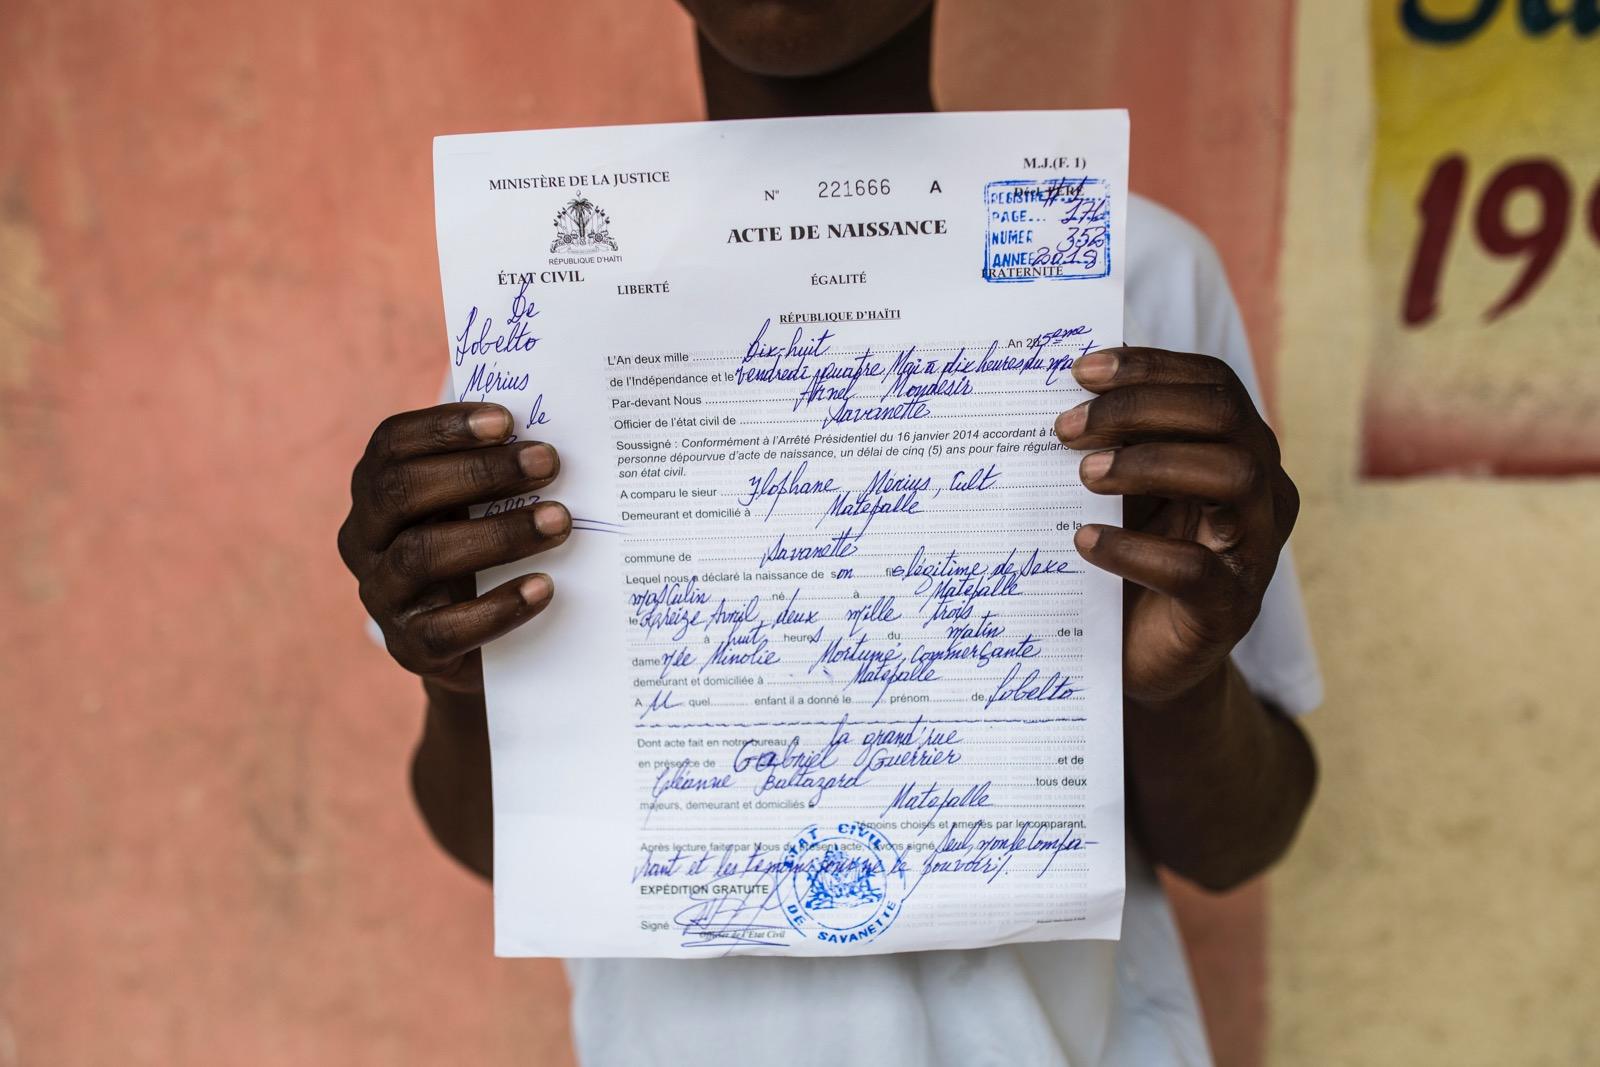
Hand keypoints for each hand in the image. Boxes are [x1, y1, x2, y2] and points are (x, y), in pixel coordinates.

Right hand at [337, 402, 571, 694]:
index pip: (391, 445)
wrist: (484, 648)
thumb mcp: (480, 506)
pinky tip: (544, 587)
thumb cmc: (486, 552)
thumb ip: (495, 471)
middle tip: (547, 462)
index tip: (506, 420)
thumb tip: (546, 437)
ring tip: (560, 521)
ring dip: (498, 533)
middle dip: (478, 472)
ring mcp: (382, 595)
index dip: (443, 427)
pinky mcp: (409, 647)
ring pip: (421, 555)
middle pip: (401, 492)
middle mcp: (364, 539)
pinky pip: (446, 628)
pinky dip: (499, 607)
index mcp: (375, 491)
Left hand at [1054, 347, 1298, 705]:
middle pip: (1223, 416)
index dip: (1150, 368)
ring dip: (1149, 463)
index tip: (1081, 372)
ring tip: (1084, 476)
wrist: (1145, 657)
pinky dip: (1134, 550)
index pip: (1212, 385)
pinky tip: (1085, 541)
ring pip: (1233, 475)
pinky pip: (1194, 569)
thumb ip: (1115, 443)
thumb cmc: (1133, 557)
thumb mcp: (1128, 491)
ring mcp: (1254, 549)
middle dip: (1140, 408)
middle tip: (1067, 428)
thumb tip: (1061, 393)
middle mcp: (1262, 491)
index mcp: (1242, 450)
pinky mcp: (1230, 608)